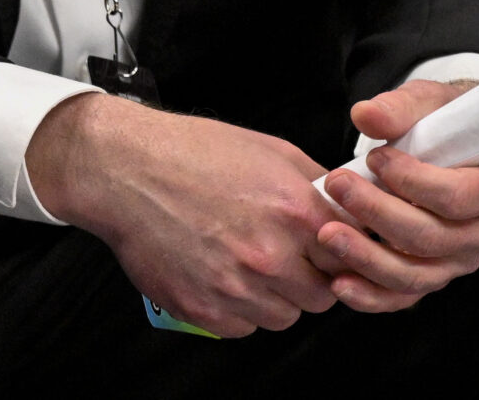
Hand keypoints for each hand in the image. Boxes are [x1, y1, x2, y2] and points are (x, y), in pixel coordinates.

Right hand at [26, 92, 338, 337]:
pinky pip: (243, 328)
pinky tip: (223, 276)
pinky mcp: (204, 311)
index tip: (328, 249)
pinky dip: (239, 309)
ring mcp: (236, 289)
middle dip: (311, 279)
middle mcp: (270, 256)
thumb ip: (314, 182)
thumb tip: (346, 205)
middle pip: (321, 297)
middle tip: (289, 258)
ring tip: (250, 265)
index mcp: (295, 212)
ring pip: (283, 317)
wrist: (128, 172)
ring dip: (276, 297)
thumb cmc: (193, 154)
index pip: (350, 257)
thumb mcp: (270, 150)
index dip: (341, 253)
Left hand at [315, 79, 478, 312]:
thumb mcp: (429, 102)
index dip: (414, 182)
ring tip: (327, 233)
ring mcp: (460, 260)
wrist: (447, 145)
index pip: (458, 197)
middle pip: (431, 237)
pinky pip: (402, 297)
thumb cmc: (444, 122)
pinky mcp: (433, 277)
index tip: (376, 157)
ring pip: (415, 274)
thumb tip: (366, 115)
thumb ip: (402, 107)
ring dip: (367, 257)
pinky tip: (339, 284)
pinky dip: (371, 296)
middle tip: (337, 184)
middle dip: (378, 213)